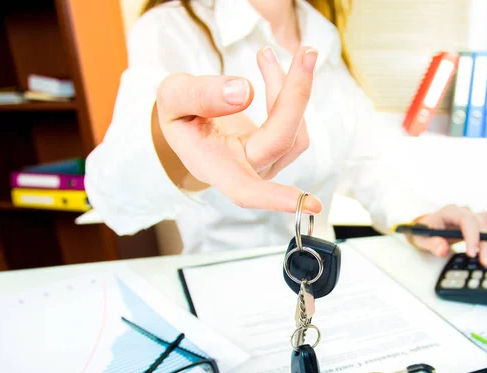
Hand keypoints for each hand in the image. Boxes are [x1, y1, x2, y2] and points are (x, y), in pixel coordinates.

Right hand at [156, 45, 320, 213]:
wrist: (188, 123)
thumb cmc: (179, 116)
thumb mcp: (173, 98)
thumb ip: (200, 95)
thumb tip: (245, 92)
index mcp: (217, 168)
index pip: (246, 190)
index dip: (276, 198)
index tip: (312, 205)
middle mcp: (247, 171)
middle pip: (283, 140)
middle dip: (297, 95)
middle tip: (307, 52)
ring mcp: (267, 163)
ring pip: (295, 130)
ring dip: (289, 89)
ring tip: (264, 56)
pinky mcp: (279, 150)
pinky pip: (296, 123)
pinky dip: (289, 91)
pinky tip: (270, 68)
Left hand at [408, 205, 486, 265]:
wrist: (426, 227)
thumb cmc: (424, 232)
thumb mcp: (422, 239)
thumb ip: (432, 244)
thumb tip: (441, 249)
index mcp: (450, 212)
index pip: (467, 220)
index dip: (472, 236)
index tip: (472, 253)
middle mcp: (464, 211)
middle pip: (481, 224)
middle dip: (485, 244)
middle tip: (485, 261)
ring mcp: (473, 215)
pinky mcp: (479, 221)